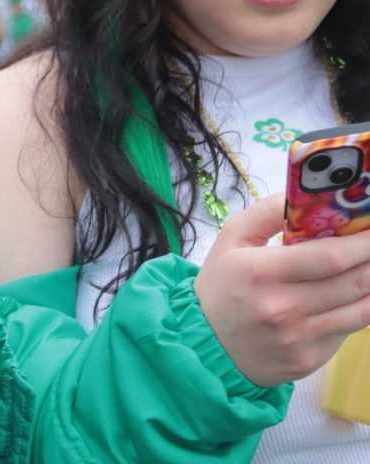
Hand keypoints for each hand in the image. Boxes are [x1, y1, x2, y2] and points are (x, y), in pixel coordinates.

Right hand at [195, 194, 369, 385]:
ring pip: (360, 311)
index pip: (328, 256)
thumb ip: (265, 212)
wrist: (204, 345)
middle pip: (353, 283)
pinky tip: (350, 298)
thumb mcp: (230, 240)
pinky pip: (346, 332)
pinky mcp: (308, 360)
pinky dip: (356, 312)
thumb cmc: (220, 286)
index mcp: (260, 272)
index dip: (362, 243)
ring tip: (368, 270)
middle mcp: (282, 308)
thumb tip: (304, 196)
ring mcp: (298, 339)